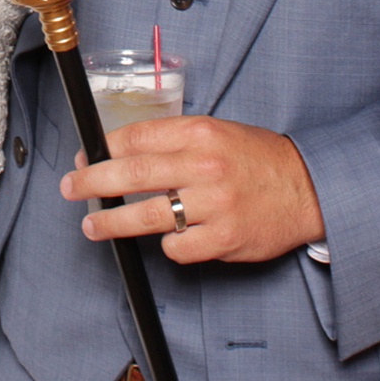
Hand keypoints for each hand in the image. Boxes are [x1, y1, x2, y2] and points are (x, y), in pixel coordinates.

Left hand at [60, 116, 325, 264]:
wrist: (309, 188)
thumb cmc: (258, 159)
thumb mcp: (217, 132)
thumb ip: (174, 141)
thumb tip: (122, 153)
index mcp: (200, 133)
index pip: (136, 137)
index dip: (103, 148)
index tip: (84, 156)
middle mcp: (203, 166)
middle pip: (130, 174)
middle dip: (91, 181)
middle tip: (70, 187)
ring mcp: (214, 205)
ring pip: (147, 217)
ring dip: (112, 223)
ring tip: (93, 226)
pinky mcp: (224, 239)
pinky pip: (177, 248)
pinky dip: (168, 246)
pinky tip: (167, 240)